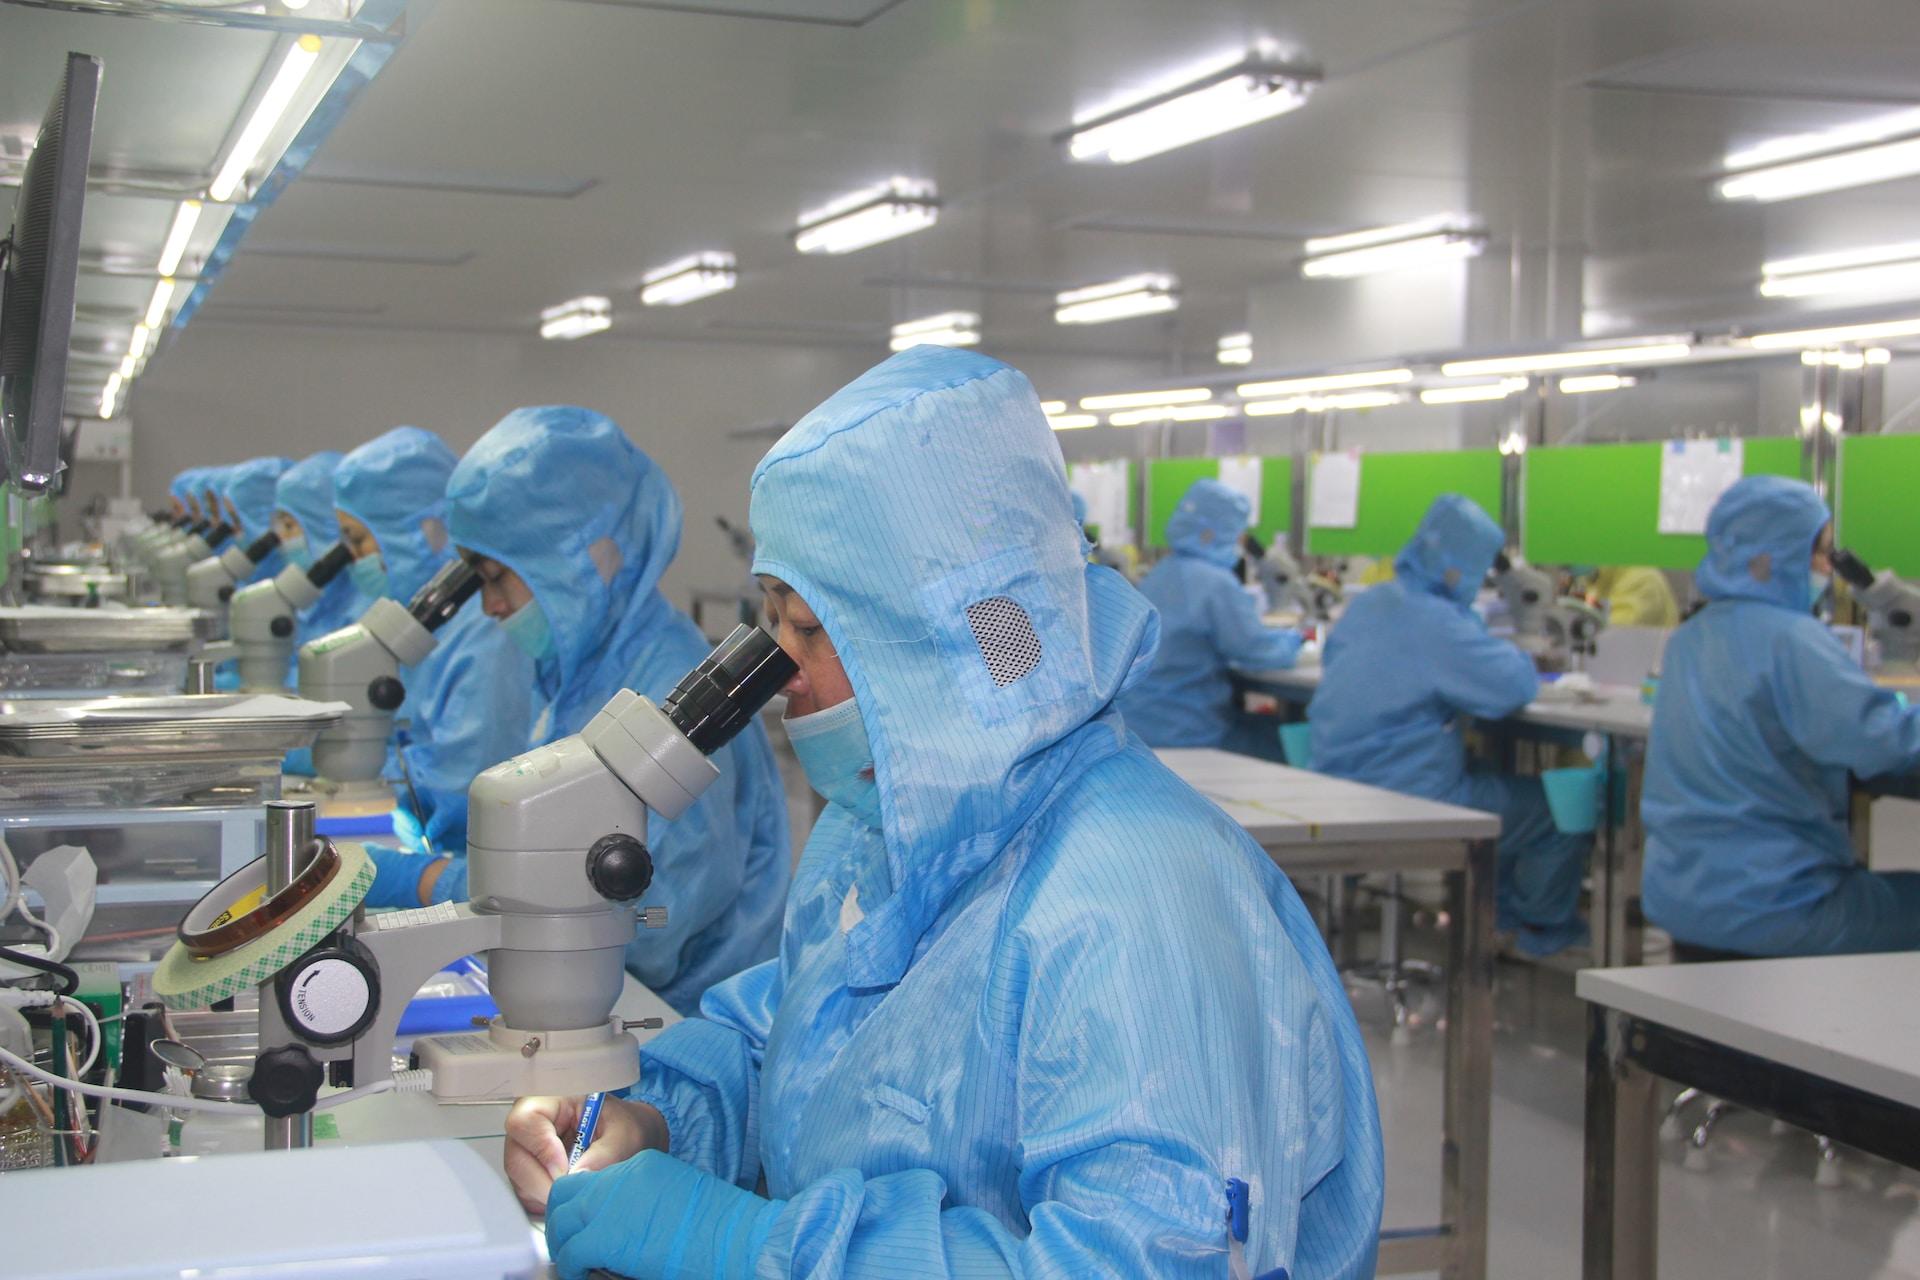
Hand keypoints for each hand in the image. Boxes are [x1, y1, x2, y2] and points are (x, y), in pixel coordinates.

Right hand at [503, 1095, 663, 1215]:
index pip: (525, 1121)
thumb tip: (579, 1176)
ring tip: (574, 1190)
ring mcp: (526, 1147)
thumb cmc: (623, 1126)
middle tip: (570, 1192)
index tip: (566, 1169)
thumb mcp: (626, 1134)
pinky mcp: (529, 1170)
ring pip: (518, 1178)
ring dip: (543, 1193)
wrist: (625, 1136)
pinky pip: (524, 1191)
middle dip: (542, 1182)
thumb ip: (606, 1153)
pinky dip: (543, 1199)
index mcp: (552, 1098)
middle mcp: (531, 1122)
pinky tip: (567, 1192)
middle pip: (515, 1156)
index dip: (542, 1150)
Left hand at [547, 1150, 780, 1279]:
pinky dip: (572, 1266)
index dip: (583, 1205)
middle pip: (567, 1193)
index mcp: (641, 1165)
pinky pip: (571, 1253)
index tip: (584, 1224)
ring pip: (561, 1222)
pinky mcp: (606, 1238)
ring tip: (574, 1261)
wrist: (735, 1237)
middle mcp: (620, 1178)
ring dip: (564, 1243)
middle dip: (562, 1218)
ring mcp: (610, 1206)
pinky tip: (583, 1273)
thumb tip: (624, 1222)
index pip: (592, 1179)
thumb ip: (645, 1199)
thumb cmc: (718, 1225)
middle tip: (568, 1242)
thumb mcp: (678, 1194)